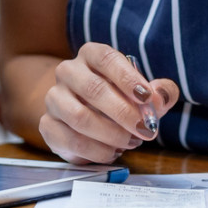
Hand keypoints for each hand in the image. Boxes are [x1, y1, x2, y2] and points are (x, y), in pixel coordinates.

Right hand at [39, 42, 179, 164]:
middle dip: (124, 113)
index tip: (147, 98)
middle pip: (93, 89)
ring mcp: (54, 98)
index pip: (107, 59)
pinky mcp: (47, 125)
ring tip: (130, 142)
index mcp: (91, 55)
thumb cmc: (118, 100)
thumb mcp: (143, 94)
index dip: (128, 78)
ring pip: (80, 117)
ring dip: (111, 134)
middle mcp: (68, 72)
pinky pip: (71, 140)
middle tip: (145, 130)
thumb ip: (159, 93)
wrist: (84, 119)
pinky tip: (112, 152)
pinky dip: (97, 150)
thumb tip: (160, 96)